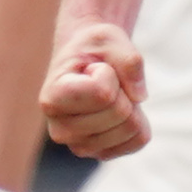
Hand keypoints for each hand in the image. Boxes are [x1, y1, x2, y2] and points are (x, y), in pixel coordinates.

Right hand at [41, 19, 149, 160]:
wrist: (86, 62)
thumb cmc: (93, 49)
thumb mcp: (109, 38)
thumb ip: (129, 59)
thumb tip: (139, 97)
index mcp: (51, 100)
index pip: (103, 93)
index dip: (109, 73)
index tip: (93, 67)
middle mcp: (60, 130)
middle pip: (120, 112)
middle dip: (122, 89)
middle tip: (104, 81)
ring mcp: (80, 147)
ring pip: (132, 129)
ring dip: (130, 104)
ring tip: (108, 95)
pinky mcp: (101, 154)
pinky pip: (139, 140)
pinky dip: (139, 120)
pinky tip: (116, 111)